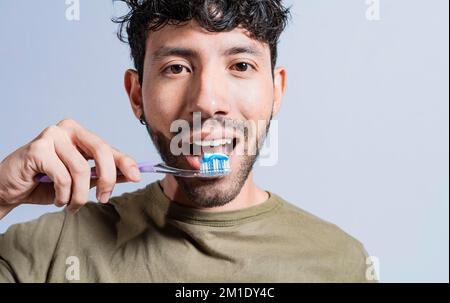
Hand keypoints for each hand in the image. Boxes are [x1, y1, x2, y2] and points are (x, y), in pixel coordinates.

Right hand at [0, 119, 140, 217]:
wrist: (9, 188)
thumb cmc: (45, 182)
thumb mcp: (80, 180)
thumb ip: (103, 174)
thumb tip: (132, 174)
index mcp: (80, 134)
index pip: (109, 147)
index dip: (126, 162)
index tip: (137, 177)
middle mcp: (68, 129)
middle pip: (102, 151)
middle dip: (107, 179)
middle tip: (103, 198)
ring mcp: (51, 135)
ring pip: (81, 169)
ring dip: (79, 195)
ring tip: (70, 204)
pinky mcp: (38, 148)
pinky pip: (63, 177)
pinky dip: (63, 194)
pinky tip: (57, 198)